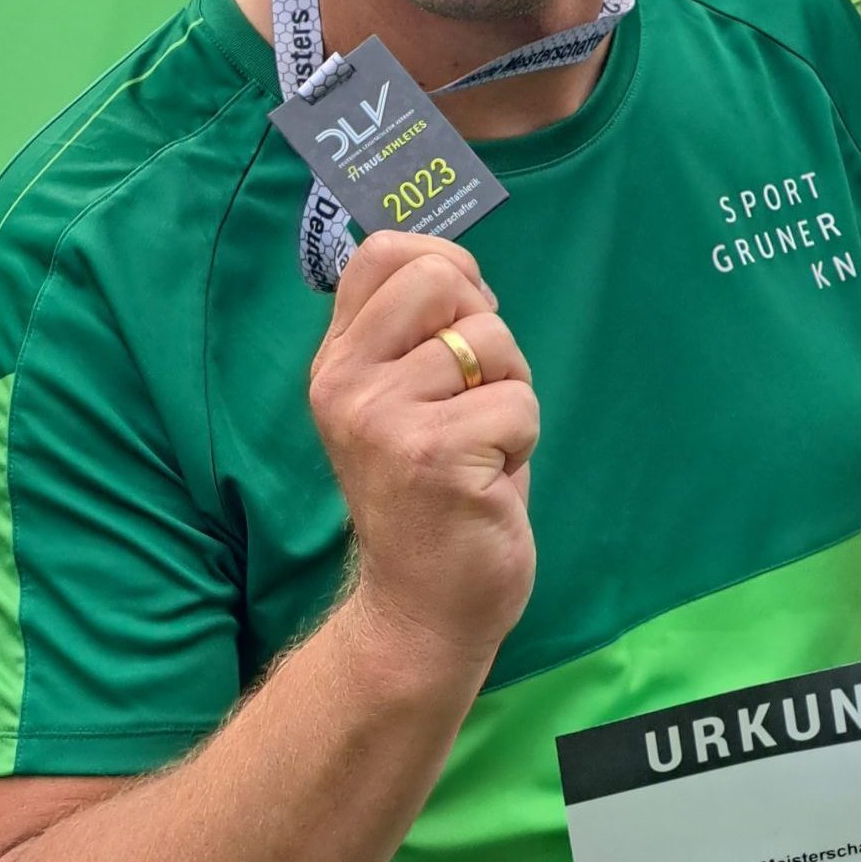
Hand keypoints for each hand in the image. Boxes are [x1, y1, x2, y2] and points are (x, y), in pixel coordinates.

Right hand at [308, 229, 539, 665]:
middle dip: (485, 327)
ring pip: (490, 340)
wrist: (420, 608)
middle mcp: (346, 381)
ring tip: (482, 445)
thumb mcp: (404, 401)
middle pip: (439, 277)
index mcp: (337, 362)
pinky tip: (491, 478)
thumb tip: (459, 268)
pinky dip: (523, 439)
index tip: (462, 318)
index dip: (445, 265)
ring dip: (510, 391)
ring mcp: (382, 416)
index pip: (382, 253)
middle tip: (477, 392)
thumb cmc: (433, 495)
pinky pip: (518, 402)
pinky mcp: (432, 453)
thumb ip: (414, 336)